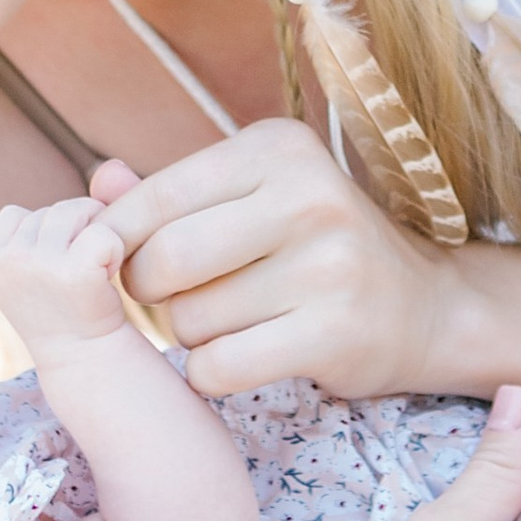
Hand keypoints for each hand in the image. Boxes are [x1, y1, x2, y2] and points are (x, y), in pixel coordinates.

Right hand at [0, 192, 129, 355]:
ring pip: (80, 212)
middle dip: (77, 235)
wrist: (88, 360)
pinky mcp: (73, 273)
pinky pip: (105, 233)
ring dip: (98, 238)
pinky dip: (115, 250)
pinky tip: (107, 280)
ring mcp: (38, 265)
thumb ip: (74, 206)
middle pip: (55, 209)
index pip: (22, 213)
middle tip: (80, 279)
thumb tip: (112, 164)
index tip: (56, 272)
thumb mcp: (51, 255)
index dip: (48, 236)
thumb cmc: (69, 305)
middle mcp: (7, 260)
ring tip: (94, 276)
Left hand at [95, 119, 468, 401]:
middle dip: (149, 291)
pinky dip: (210, 373)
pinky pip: (219, 366)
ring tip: (228, 322)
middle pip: (165, 260)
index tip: (125, 262)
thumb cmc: (313, 248)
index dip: (121, 241)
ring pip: (189, 319)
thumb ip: (167, 194)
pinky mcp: (336, 333)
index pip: (157, 197)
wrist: (425, 308)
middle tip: (173, 298)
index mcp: (279, 148)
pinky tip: (238, 358)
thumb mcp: (250, 200)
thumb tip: (95, 181)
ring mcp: (329, 266)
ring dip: (188, 334)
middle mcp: (310, 195)